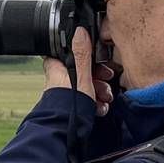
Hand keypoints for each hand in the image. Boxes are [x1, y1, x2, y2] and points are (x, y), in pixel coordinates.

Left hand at [40, 0, 115, 115]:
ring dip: (99, 91)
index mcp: (58, 68)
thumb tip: (79, 31)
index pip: (67, 52)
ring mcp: (65, 93)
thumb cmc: (70, 104)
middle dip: (98, 76)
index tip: (94, 56)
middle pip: (82, 70)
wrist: (66, 131)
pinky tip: (99, 107)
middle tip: (106, 79)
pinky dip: (95, 102)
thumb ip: (83, 54)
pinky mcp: (72, 105)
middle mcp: (60, 80)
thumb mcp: (82, 75)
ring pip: (86, 85)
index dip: (82, 52)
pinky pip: (86, 99)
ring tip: (104, 98)